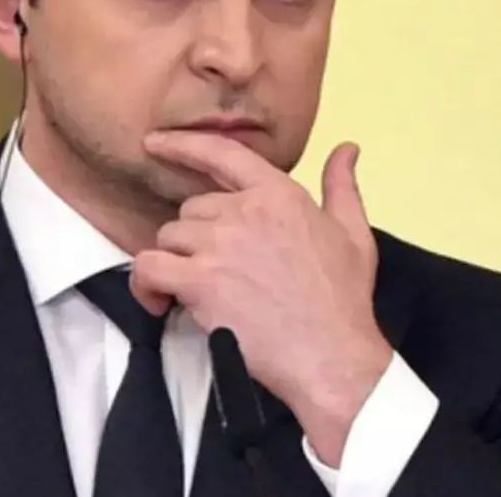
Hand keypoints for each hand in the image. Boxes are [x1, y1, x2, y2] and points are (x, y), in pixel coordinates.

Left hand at [132, 130, 393, 465]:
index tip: (155, 143)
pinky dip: (146, 284)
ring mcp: (219, 245)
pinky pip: (149, 268)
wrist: (332, 356)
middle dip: (197, 239)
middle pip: (191, 209)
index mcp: (279, 194)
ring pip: (168, 238)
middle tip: (217, 273)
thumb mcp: (354, 233)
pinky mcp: (199, 281)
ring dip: (175, 263)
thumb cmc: (343, 301)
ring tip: (192, 292)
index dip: (182, 144)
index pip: (222, 153)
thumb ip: (341, 185)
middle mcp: (245, 211)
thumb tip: (347, 148)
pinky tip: (159, 301)